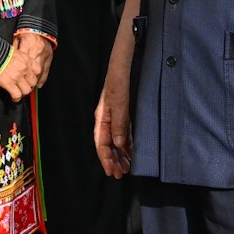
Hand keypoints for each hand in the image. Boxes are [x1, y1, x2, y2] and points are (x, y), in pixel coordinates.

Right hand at [0, 45, 37, 100]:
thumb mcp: (15, 50)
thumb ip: (20, 58)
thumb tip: (19, 64)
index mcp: (26, 59)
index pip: (38, 70)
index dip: (34, 76)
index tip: (30, 78)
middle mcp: (24, 68)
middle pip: (33, 82)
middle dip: (29, 86)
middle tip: (23, 87)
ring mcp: (17, 76)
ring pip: (26, 90)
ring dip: (22, 93)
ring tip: (18, 93)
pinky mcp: (9, 83)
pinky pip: (17, 95)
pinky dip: (16, 98)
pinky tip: (13, 98)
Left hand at [16, 31, 55, 86]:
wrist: (40, 28)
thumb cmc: (27, 34)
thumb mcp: (17, 38)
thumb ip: (13, 48)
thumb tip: (5, 57)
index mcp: (28, 43)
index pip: (22, 60)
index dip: (17, 70)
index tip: (12, 79)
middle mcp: (37, 50)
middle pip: (31, 68)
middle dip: (25, 79)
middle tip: (20, 88)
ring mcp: (44, 54)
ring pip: (38, 71)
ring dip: (33, 81)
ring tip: (28, 89)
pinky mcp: (49, 57)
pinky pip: (46, 70)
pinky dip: (43, 79)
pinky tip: (39, 85)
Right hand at [95, 33, 134, 177]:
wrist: (126, 58)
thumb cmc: (119, 76)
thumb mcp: (119, 100)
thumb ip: (119, 121)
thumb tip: (119, 143)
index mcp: (102, 115)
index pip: (101, 142)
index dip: (106, 159)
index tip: (112, 172)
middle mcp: (107, 117)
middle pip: (108, 144)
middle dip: (113, 160)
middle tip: (121, 174)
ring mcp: (116, 114)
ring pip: (116, 139)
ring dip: (121, 154)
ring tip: (127, 167)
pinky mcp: (125, 110)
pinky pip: (125, 131)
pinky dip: (128, 143)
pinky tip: (132, 151)